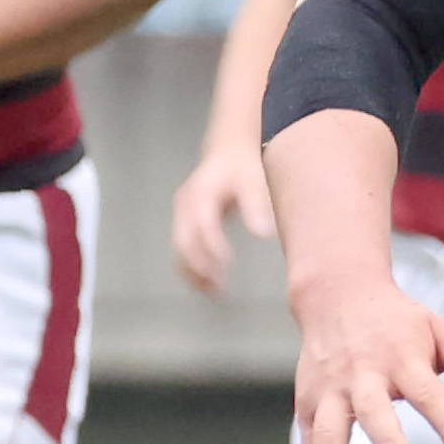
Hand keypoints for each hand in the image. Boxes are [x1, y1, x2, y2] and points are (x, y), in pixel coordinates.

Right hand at [172, 138, 274, 294]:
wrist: (225, 150)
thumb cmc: (242, 167)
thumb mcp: (253, 181)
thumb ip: (256, 206)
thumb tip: (263, 233)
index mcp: (202, 193)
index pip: (203, 224)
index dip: (212, 247)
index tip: (226, 266)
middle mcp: (186, 204)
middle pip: (185, 240)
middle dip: (200, 266)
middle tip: (220, 288)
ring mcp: (181, 213)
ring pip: (180, 248)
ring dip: (193, 272)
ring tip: (215, 293)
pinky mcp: (183, 222)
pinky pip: (182, 249)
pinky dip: (192, 268)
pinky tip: (208, 285)